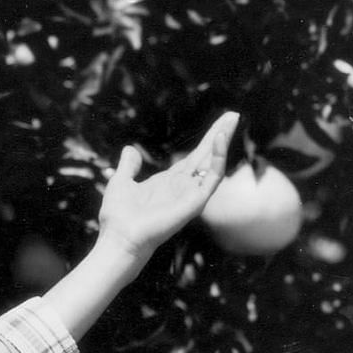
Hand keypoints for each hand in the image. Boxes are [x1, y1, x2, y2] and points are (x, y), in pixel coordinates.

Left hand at [97, 112, 239, 261]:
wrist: (120, 238)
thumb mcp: (121, 182)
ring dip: (222, 141)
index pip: (193, 157)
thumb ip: (128, 166)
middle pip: (207, 156)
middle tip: (234, 115)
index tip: (218, 123)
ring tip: (231, 120)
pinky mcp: (196, 201)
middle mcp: (183, 186)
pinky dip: (218, 158)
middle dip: (220, 135)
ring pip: (213, 164)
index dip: (205, 141)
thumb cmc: (118, 216)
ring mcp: (191, 194)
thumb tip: (130, 149)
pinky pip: (212, 177)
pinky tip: (218, 140)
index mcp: (169, 182)